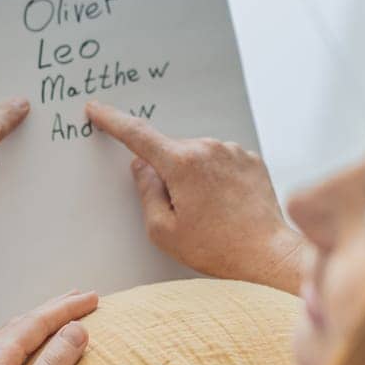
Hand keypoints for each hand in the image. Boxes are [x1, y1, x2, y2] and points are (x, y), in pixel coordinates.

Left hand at [0, 290, 98, 364]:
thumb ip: (53, 364)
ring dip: (32, 326)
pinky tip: (16, 356)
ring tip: (51, 320)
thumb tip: (76, 331)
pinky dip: (17, 346)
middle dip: (51, 310)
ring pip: (5, 339)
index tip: (93, 297)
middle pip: (20, 324)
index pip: (37, 322)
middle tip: (77, 297)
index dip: (67, 309)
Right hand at [86, 101, 306, 294]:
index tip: (97, 109)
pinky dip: (215, 179)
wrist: (267, 255)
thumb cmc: (215, 248)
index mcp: (182, 164)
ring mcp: (233, 151)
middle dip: (167, 175)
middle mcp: (208, 148)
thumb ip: (146, 192)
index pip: (138, 135)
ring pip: (196, 157)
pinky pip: (220, 162)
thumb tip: (142, 166)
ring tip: (210, 213)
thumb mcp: (163, 230)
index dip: (113, 121)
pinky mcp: (251, 159)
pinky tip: (225, 206)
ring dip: (193, 177)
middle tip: (183, 212)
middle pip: (170, 153)